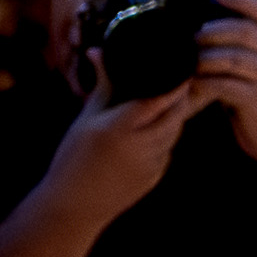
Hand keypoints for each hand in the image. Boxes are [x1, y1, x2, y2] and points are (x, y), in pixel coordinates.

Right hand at [40, 70, 208, 220]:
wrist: (73, 205)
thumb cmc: (72, 158)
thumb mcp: (86, 119)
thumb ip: (103, 86)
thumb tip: (99, 51)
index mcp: (120, 128)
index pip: (159, 100)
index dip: (176, 85)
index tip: (184, 68)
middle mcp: (140, 146)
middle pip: (175, 114)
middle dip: (181, 98)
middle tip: (182, 81)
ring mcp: (152, 163)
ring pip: (174, 132)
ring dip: (174, 116)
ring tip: (170, 101)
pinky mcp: (156, 176)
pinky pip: (168, 149)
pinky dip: (164, 137)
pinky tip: (155, 130)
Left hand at [189, 0, 256, 175]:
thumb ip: (240, 41)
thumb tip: (201, 16)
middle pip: (245, 31)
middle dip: (212, 29)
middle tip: (189, 35)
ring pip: (234, 58)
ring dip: (204, 57)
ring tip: (185, 59)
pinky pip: (229, 86)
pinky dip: (206, 83)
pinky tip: (192, 83)